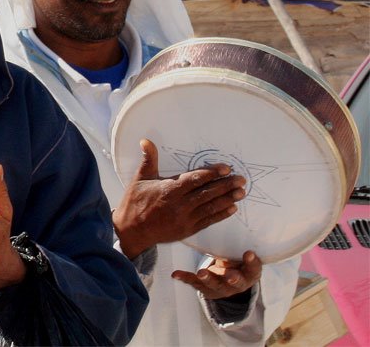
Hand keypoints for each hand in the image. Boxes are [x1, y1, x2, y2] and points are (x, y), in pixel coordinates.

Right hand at [113, 139, 245, 257]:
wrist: (131, 231)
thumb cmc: (134, 203)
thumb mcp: (139, 179)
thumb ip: (148, 159)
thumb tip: (145, 141)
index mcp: (169, 190)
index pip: (195, 179)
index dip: (212, 173)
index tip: (226, 169)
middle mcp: (179, 204)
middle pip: (207, 193)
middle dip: (226, 185)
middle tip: (241, 179)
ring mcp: (185, 219)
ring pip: (210, 207)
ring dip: (227, 199)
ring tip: (241, 192)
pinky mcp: (187, 230)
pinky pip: (208, 221)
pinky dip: (221, 215)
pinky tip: (232, 209)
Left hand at [172, 250, 261, 299]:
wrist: (229, 279)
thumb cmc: (237, 260)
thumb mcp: (242, 254)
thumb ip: (241, 242)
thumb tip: (234, 212)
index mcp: (249, 274)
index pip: (254, 269)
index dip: (252, 262)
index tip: (249, 253)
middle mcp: (237, 283)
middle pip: (237, 282)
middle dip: (233, 279)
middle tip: (230, 276)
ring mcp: (221, 287)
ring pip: (214, 284)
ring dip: (208, 278)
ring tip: (201, 272)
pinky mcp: (205, 288)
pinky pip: (194, 283)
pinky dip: (185, 277)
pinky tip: (175, 274)